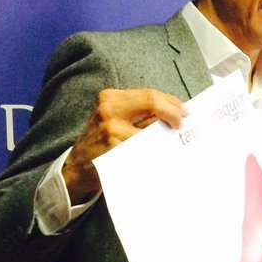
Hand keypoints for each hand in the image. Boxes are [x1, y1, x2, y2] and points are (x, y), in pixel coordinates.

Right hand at [62, 88, 187, 202]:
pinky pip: (145, 148)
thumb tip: (175, 110)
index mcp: (111, 98)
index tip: (184, 112)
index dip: (172, 103)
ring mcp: (111, 130)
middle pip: (153, 103)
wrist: (78, 166)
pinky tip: (157, 155)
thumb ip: (139, 112)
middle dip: (173, 114)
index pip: (150, 94)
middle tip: (181, 125)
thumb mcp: (115, 118)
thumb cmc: (103, 141)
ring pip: (151, 129)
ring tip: (169, 143)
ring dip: (165, 137)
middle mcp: (109, 109)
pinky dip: (155, 151)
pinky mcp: (114, 149)